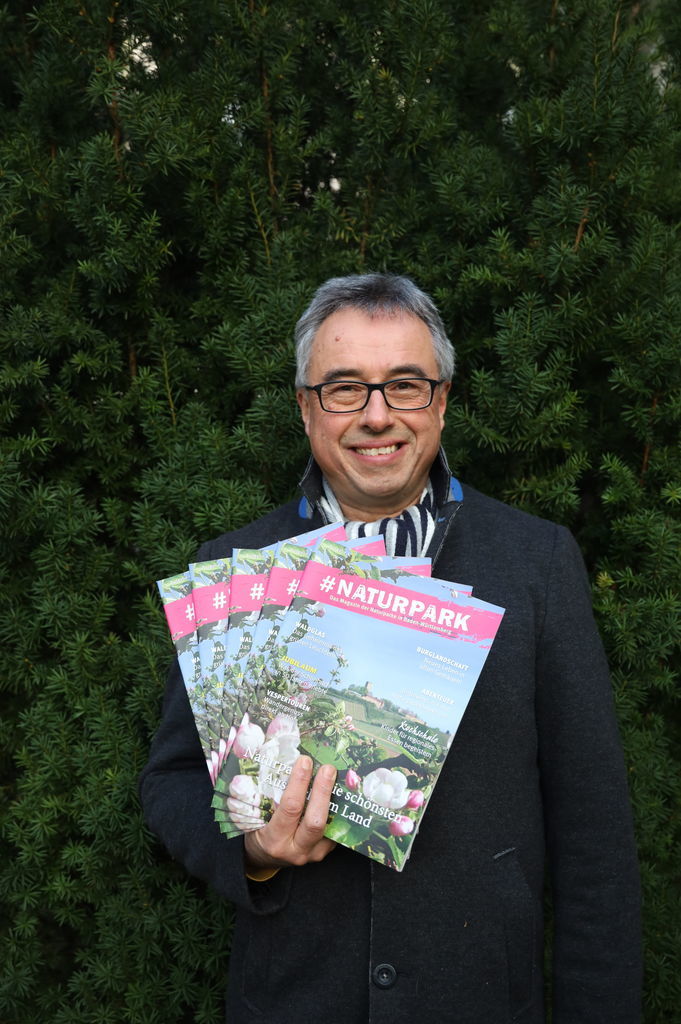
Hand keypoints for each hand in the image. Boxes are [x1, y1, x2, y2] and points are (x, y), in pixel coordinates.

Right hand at [244, 755, 336, 870]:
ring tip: (336, 777)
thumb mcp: (256, 817)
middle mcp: (295, 851)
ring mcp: (312, 854)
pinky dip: (336, 810)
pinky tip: (338, 792)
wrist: (264, 858)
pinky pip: (334, 831)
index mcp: (274, 840)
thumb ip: (270, 797)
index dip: (299, 783)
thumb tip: (290, 761)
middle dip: (323, 791)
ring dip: (333, 799)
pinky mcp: (323, 853)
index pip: (290, 809)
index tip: (304, 761)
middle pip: (315, 821)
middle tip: (327, 768)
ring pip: (329, 826)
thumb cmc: (257, 832)